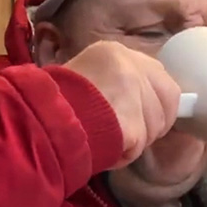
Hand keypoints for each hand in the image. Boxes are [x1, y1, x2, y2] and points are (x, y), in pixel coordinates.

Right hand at [64, 41, 180, 168]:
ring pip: (157, 125)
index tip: (140, 115)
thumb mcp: (84, 77)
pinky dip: (124, 154)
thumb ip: (114, 83)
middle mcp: (128, 65)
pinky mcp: (132, 122)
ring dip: (137, 140)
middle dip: (154, 122)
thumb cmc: (54, 101)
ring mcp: (133, 92)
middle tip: (127, 133)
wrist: (38, 119)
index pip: (158, 75)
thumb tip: (142, 102)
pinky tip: (104, 149)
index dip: (153, 100)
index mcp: (114, 52)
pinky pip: (139, 146)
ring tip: (107, 139)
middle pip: (169, 98)